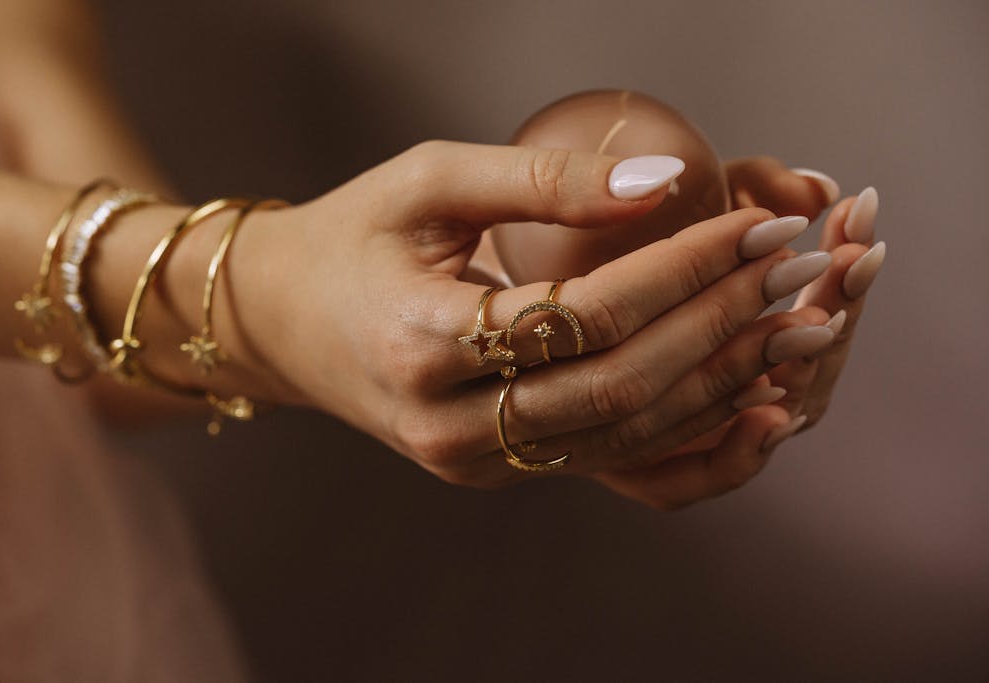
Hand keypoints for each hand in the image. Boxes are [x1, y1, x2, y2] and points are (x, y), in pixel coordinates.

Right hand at [234, 142, 833, 499]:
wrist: (285, 324)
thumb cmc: (352, 238)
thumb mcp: (427, 182)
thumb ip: (542, 178)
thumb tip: (664, 180)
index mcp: (422, 341)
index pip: (584, 313)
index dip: (682, 271)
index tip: (754, 227)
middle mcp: (448, 423)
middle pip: (618, 386)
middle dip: (719, 325)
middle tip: (792, 270)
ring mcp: (471, 461)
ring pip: (623, 435)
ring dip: (717, 381)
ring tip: (788, 324)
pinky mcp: (492, 471)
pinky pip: (604, 459)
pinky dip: (680, 427)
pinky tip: (744, 394)